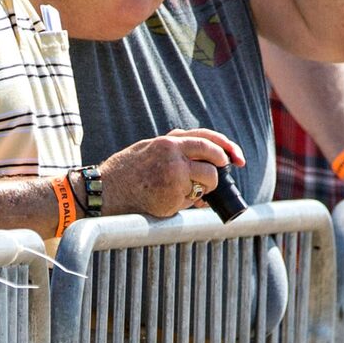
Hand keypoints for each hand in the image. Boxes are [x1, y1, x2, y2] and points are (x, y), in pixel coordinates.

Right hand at [98, 127, 239, 218]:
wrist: (106, 191)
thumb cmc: (127, 171)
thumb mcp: (149, 148)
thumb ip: (174, 149)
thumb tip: (204, 161)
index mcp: (169, 142)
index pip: (207, 139)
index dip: (227, 148)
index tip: (237, 159)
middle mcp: (174, 157)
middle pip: (214, 163)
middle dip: (218, 173)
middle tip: (213, 180)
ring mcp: (175, 179)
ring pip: (207, 184)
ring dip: (203, 190)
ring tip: (183, 192)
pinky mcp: (173, 199)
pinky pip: (192, 201)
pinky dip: (187, 203)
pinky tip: (168, 200)